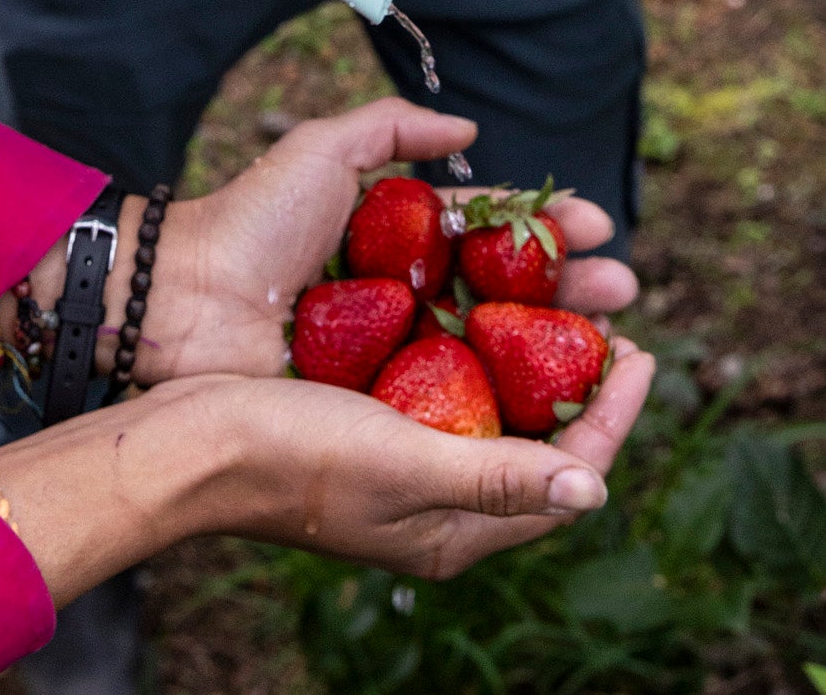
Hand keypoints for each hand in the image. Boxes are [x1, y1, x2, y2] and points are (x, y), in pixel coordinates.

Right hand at [0, 340, 655, 605]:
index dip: (611, 414)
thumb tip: (594, 490)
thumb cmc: (293, 454)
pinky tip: (474, 304)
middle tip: (610, 318)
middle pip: (536, 442)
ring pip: (493, 410)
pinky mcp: (369, 427)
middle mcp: (436, 503)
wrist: (192, 441)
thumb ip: (498, 476)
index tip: (640, 349)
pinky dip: (471, 349)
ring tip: (558, 302)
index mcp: (453, 530)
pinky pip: (443, 389)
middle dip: (580, 380)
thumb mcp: (403, 462)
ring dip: (530, 356)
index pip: (564, 476)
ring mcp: (402, 465)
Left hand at [122, 97, 637, 382]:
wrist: (185, 300)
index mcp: (394, 236)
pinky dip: (509, 396)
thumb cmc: (251, 221)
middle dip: (571, 287)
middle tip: (623, 287)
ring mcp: (395, 351)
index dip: (544, 228)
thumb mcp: (322, 151)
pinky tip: (560, 394)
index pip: (488, 231)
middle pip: (506, 292)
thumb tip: (470, 132)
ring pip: (495, 347)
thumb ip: (393, 129)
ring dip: (559, 342)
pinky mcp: (381, 401)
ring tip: (614, 333)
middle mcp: (403, 295)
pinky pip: (455, 399)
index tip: (597, 225)